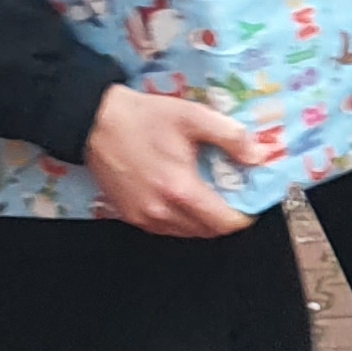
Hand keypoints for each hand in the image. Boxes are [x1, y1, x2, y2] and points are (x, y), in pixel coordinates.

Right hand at [83, 85, 257, 238]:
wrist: (94, 121)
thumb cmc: (142, 118)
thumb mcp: (194, 117)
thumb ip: (231, 137)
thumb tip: (257, 156)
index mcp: (180, 189)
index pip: (224, 223)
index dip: (244, 216)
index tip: (250, 203)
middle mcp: (160, 210)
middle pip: (207, 231)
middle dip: (225, 219)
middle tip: (232, 198)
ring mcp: (142, 216)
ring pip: (186, 233)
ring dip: (202, 221)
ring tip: (208, 197)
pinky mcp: (128, 215)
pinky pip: (164, 228)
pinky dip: (180, 220)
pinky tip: (183, 198)